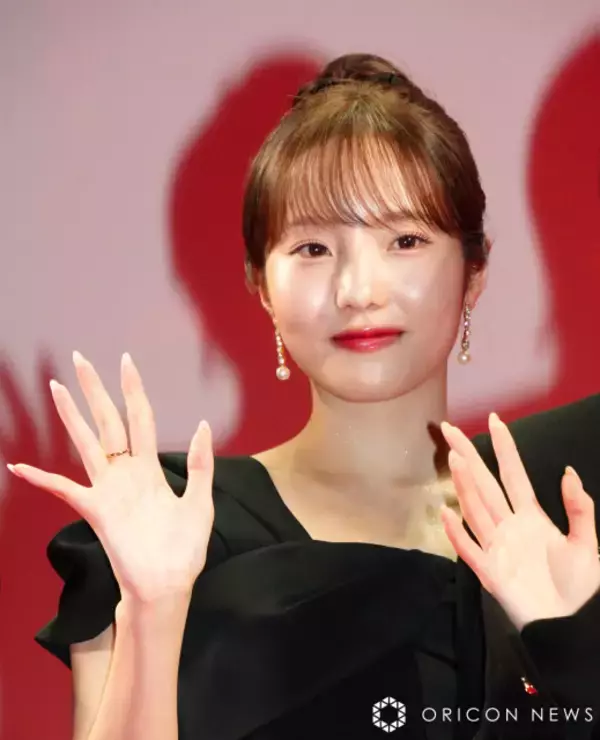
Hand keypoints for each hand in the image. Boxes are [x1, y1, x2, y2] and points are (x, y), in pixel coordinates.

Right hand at [7, 351, 214, 602]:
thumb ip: (199, 464)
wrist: (168, 585)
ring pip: (85, 443)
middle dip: (94, 389)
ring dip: (71, 415)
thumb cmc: (184, 548)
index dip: (133, 389)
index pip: (140, 417)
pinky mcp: (96, 510)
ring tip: (56, 388)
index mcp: (150, 467)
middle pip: (107, 420)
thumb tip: (201, 424)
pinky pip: (64, 490)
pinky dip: (41, 479)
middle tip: (79, 359)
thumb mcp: (200, 501)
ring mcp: (108, 489)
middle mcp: (125, 472)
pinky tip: (19, 466)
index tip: (125, 361)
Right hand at [440, 413, 599, 629]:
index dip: (504, 448)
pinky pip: (469, 548)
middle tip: (449, 429)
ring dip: (464, 484)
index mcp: (531, 516)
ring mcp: (496, 546)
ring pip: (475, 509)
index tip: (495, 419)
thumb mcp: (587, 544)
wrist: (571, 624)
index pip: (513, 474)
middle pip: (484, 484)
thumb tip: (569, 471)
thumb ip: (579, 509)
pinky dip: (457, 531)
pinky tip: (447, 513)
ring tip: (455, 459)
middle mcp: (508, 525)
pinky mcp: (489, 571)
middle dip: (468, 455)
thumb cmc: (580, 586)